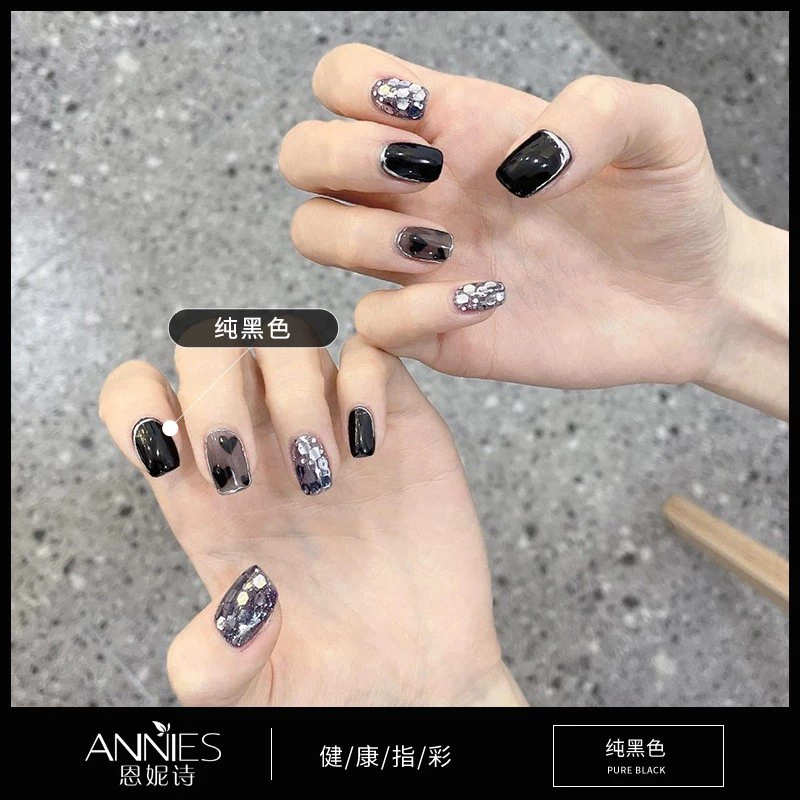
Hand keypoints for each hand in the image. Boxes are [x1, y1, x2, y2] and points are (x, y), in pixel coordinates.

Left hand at [99, 338, 524, 705]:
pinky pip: (367, 355)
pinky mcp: (392, 422)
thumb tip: (234, 613)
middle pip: (206, 353)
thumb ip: (215, 669)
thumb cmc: (335, 675)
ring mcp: (328, 427)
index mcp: (204, 495)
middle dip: (214, 395)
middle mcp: (260, 448)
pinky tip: (370, 444)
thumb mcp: (257, 690)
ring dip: (292, 396)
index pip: (141, 403)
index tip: (176, 463)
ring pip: (286, 344)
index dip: (139, 408)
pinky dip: (364, 382)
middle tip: (249, 474)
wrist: (422, 673)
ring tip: (323, 474)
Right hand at [280, 44, 787, 417]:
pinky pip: (373, 322)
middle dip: (334, 158)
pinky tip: (487, 300)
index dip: (355, 89)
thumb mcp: (659, 128)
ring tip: (447, 245)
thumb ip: (596, 111)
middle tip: (424, 174)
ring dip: (361, 235)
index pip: (346, 82)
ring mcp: (423, 262)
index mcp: (457, 125)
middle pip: (303, 159)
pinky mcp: (437, 330)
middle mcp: (424, 190)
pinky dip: (412, 313)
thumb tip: (515, 167)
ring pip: (315, 236)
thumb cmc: (667, 206)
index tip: (422, 116)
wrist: (688, 300)